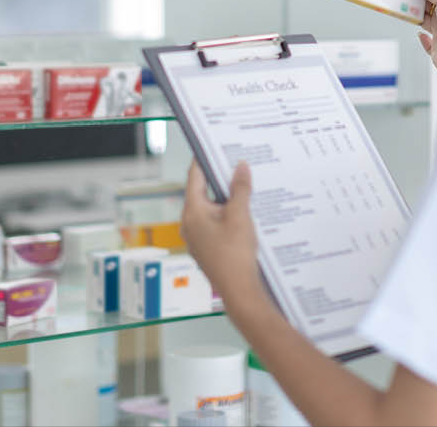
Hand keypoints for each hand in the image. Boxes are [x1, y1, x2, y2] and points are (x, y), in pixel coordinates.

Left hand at [181, 161, 265, 309]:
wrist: (239, 291)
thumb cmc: (235, 255)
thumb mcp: (240, 215)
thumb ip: (240, 188)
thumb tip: (240, 166)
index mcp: (192, 211)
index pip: (195, 176)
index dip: (205, 159)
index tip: (213, 145)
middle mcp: (189, 223)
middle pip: (204, 192)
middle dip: (221, 179)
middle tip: (237, 164)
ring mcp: (197, 237)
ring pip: (212, 208)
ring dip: (228, 199)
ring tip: (246, 187)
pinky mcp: (207, 247)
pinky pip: (216, 223)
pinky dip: (229, 215)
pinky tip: (246, 212)